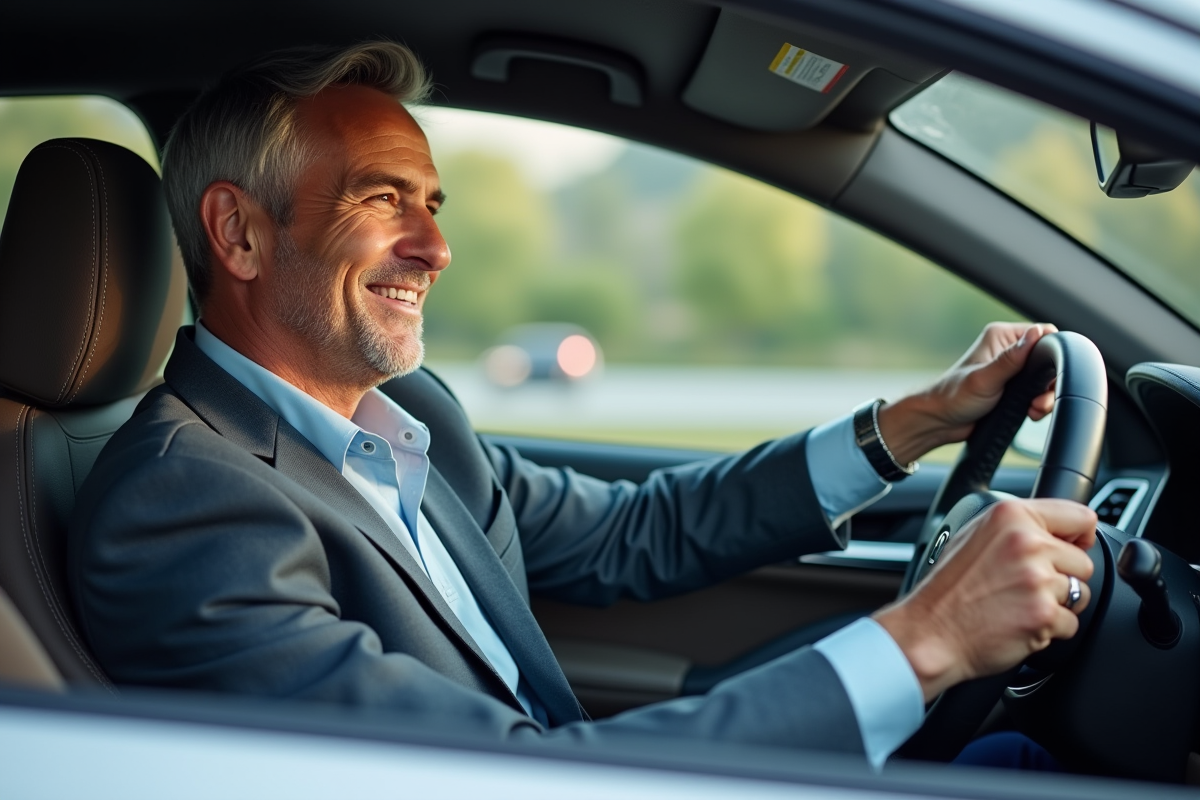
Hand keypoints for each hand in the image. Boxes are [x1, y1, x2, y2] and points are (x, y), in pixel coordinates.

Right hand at [873, 498, 1096, 700]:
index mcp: (1010, 516)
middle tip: (1025, 587)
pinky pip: (1071, 623)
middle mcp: (1027, 542)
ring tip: (1019, 605)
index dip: (1079, 537)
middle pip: (1083, 561)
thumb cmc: (947, 591)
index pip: (1080, 517)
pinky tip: (1019, 623)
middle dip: (1062, 577)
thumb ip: (1016, 528)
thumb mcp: (973, 537)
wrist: (930, 633)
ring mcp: (1037, 579)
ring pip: (1079, 593)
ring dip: (1057, 605)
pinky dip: (1050, 629)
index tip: (1071, 549)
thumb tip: (1057, 532)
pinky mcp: (1044, 614)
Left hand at [876, 322, 1056, 464]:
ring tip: (1034, 409)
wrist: (939, 422)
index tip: (1050, 375)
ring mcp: (1012, 370)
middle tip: (1040, 399)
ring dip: (1045, 395)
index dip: (1054, 353)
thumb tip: (1037, 333)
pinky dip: (1039, 403)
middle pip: (1048, 359)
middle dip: (1050, 381)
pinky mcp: (1013, 388)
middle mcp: (1008, 350)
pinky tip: (1031, 413)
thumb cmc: (953, 397)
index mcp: (1001, 336)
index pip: (1043, 333)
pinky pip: (1037, 392)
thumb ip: (1011, 359)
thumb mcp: (985, 378)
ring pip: (1045, 378)